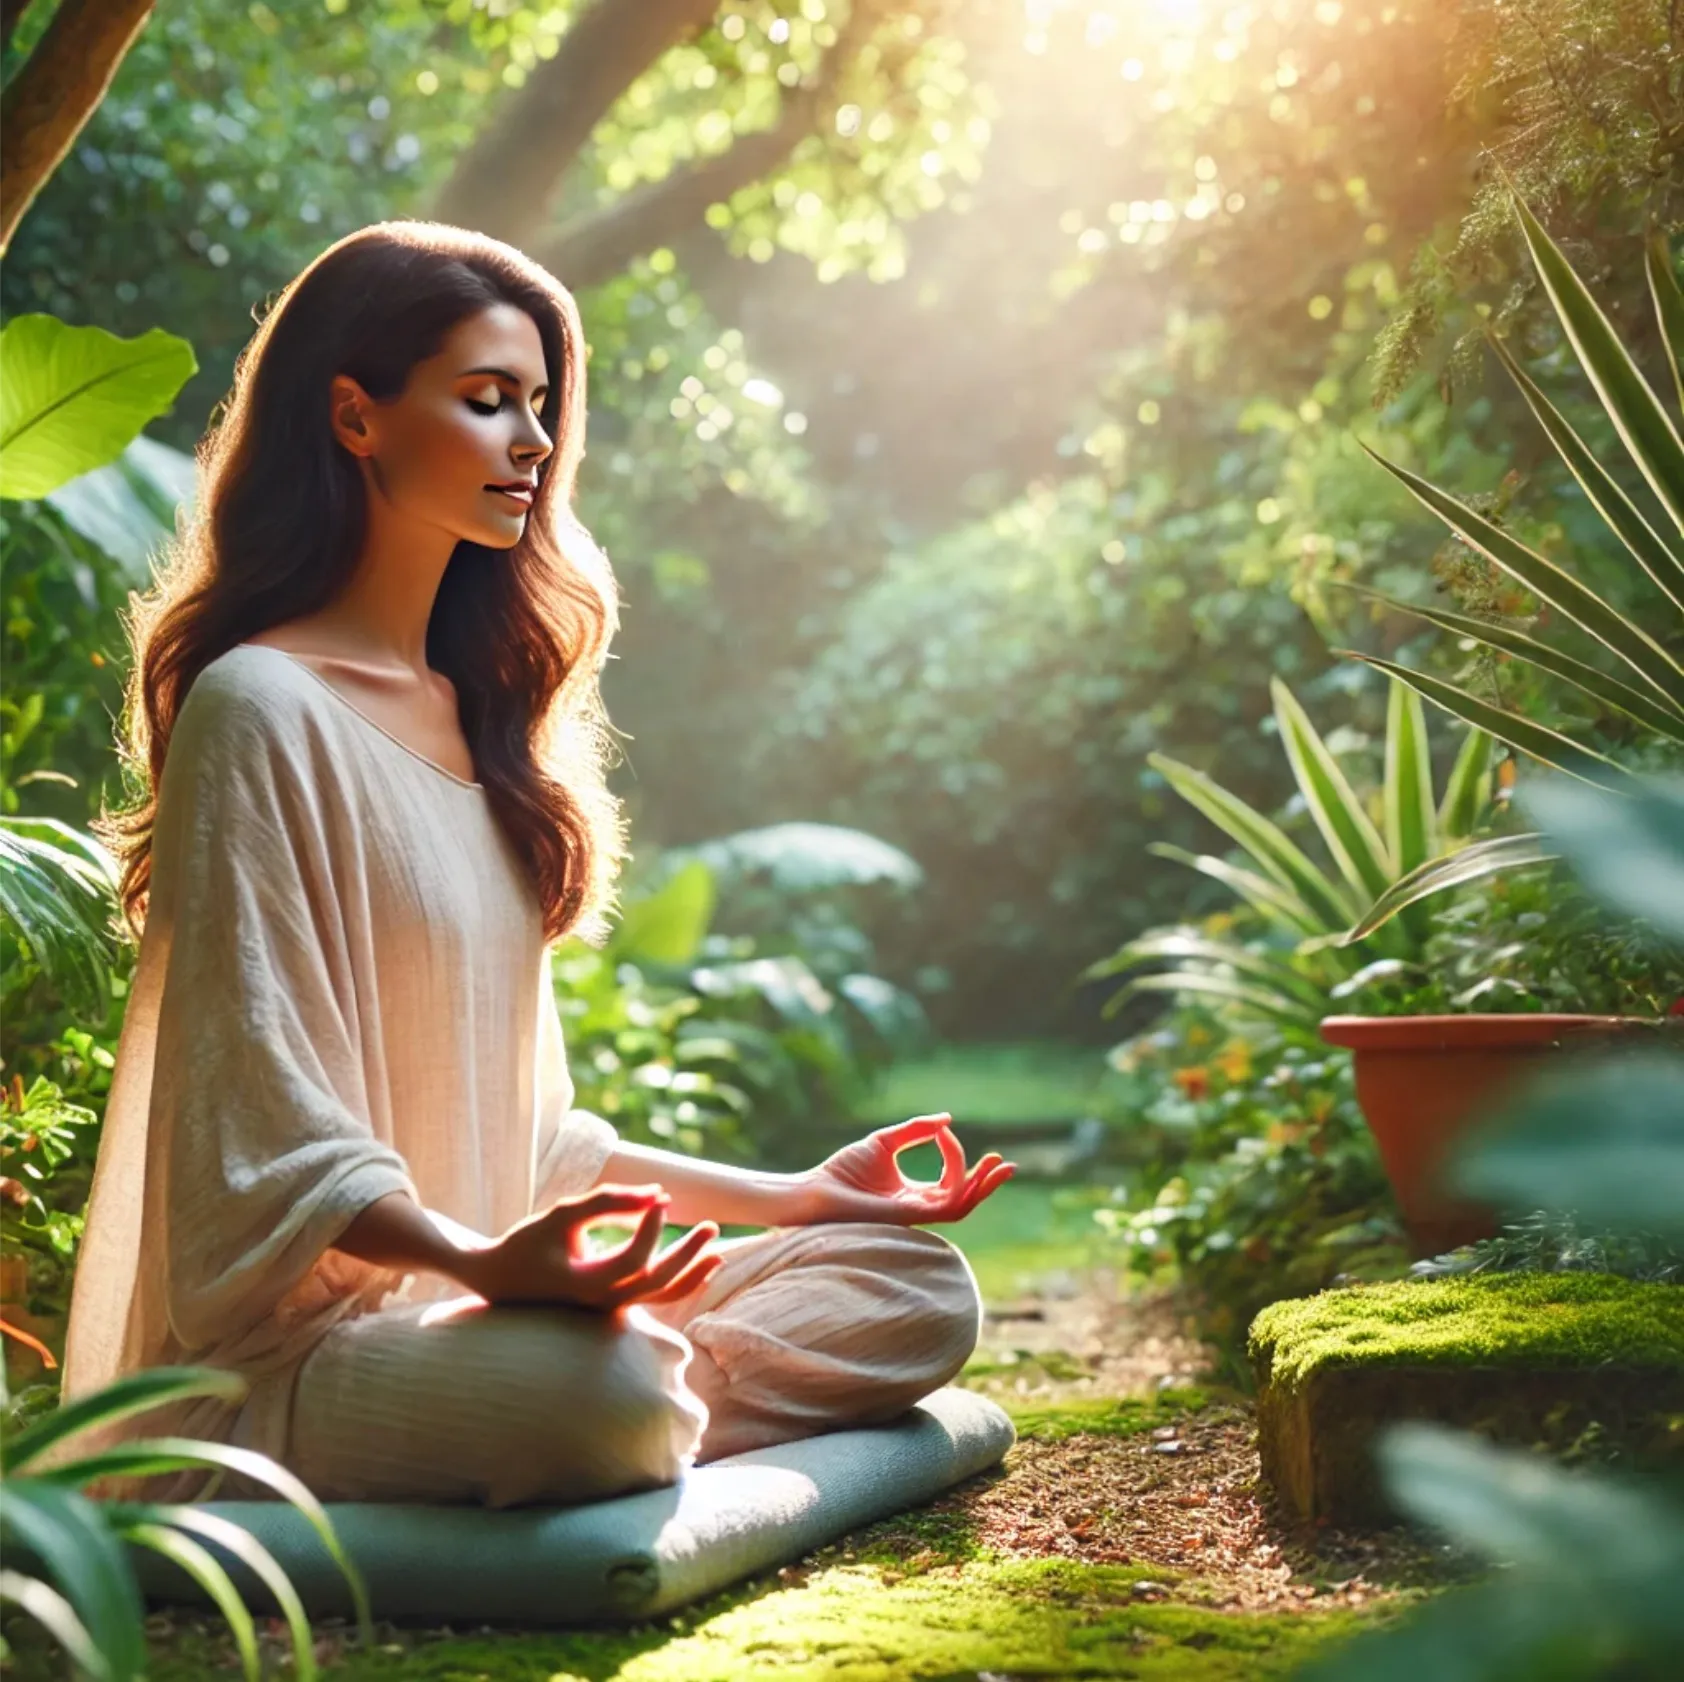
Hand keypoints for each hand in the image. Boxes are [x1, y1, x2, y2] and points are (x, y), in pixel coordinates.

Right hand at [467, 1184, 721, 1310]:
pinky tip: (699, 1264)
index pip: (635, 1260)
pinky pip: (654, 1297)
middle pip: (658, 1283)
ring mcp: (608, 1307)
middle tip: (712, 1226)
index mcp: (586, 1285)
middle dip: (689, 1254)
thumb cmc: (527, 1243)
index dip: (651, 1226)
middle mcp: (602, 1303)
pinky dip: (678, 1282)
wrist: (498, 1279)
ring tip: (718, 1252)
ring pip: (661, 1298)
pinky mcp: (612, 1302)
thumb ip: (608, 1202)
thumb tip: (657, 1193)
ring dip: (692, 1274)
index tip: (658, 1198)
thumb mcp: (561, 1214)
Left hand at [803, 1114, 1015, 1226]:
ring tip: (997, 1164)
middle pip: (965, 1199)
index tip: (945, 1131)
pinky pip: (945, 1203)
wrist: (817, 1188)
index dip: (960, 1160)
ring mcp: (915, 1215)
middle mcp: (919, 1208)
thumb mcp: (886, 1141)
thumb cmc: (844, 1169)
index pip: (950, 1183)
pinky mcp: (909, 1215)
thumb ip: (915, 1130)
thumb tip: (947, 1119)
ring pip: (961, 1205)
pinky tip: (955, 1155)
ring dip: (982, 1185)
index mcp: (915, 1195)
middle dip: (988, 1183)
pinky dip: (956, 1179)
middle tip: (1007, 1163)